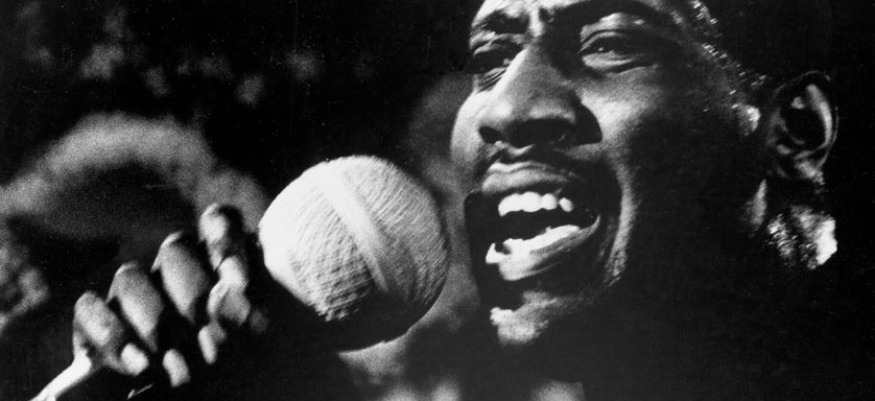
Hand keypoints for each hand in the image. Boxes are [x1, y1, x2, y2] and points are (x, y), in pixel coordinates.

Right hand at [70, 205, 273, 397]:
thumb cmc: (231, 372)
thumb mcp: (243, 346)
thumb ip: (238, 316)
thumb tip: (226, 293)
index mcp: (218, 263)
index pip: (218, 221)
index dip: (225, 239)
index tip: (240, 282)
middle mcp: (176, 268)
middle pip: (175, 248)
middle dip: (194, 294)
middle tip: (210, 339)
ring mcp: (133, 290)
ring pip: (129, 277)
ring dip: (154, 321)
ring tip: (178, 364)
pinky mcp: (95, 318)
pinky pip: (88, 308)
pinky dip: (112, 336)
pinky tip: (140, 366)